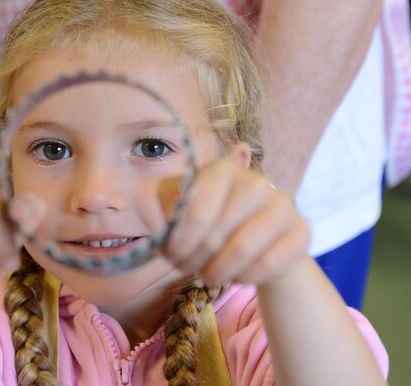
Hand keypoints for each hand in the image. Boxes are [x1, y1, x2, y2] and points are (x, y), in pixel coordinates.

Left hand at [161, 159, 309, 285]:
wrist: (258, 236)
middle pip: (215, 235)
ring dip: (217, 272)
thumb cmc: (211, 220)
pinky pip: (268, 265)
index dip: (178, 242)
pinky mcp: (301, 231)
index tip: (170, 257)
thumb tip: (145, 208)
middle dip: (193, 260)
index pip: (195, 212)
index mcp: (221, 170)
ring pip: (242, 251)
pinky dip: (245, 278)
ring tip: (208, 275)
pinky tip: (236, 275)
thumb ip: (158, 203)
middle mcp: (256, 182)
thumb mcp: (179, 207)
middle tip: (188, 268)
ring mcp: (283, 205)